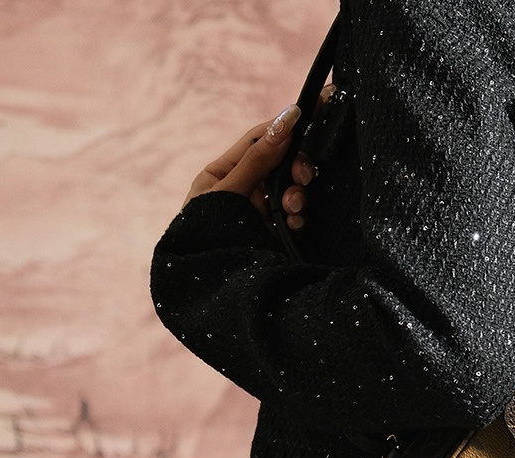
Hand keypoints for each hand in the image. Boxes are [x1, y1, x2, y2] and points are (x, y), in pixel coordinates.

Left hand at [182, 85, 335, 228]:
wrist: (211, 287)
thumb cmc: (207, 235)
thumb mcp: (228, 192)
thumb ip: (258, 159)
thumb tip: (285, 119)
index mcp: (223, 172)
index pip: (259, 140)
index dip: (283, 128)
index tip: (308, 114)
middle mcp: (244, 188)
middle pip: (280, 164)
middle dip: (294, 168)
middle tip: (303, 177)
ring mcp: (261, 211)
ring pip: (291, 189)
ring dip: (297, 196)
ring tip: (293, 210)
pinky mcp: (275, 232)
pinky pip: (295, 214)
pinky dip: (299, 215)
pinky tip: (295, 223)